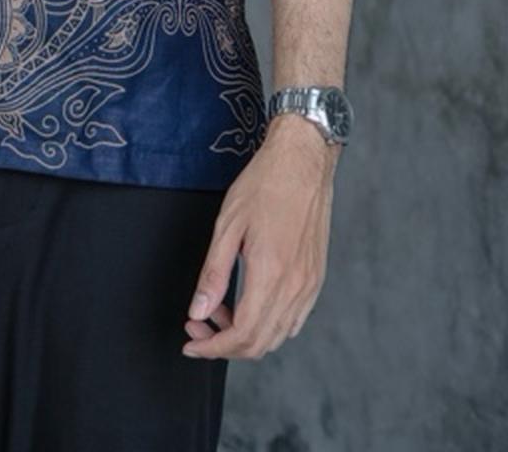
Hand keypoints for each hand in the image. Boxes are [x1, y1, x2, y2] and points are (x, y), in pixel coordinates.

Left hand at [180, 116, 338, 359]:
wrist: (302, 161)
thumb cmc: (264, 184)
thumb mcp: (228, 225)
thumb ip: (213, 274)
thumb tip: (198, 311)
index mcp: (271, 274)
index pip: (241, 335)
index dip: (212, 347)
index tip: (191, 341)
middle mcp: (295, 286)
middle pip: (260, 344)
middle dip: (223, 344)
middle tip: (198, 325)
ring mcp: (310, 285)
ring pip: (278, 336)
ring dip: (246, 335)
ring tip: (220, 309)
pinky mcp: (316, 278)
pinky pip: (294, 319)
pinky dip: (268, 325)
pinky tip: (248, 303)